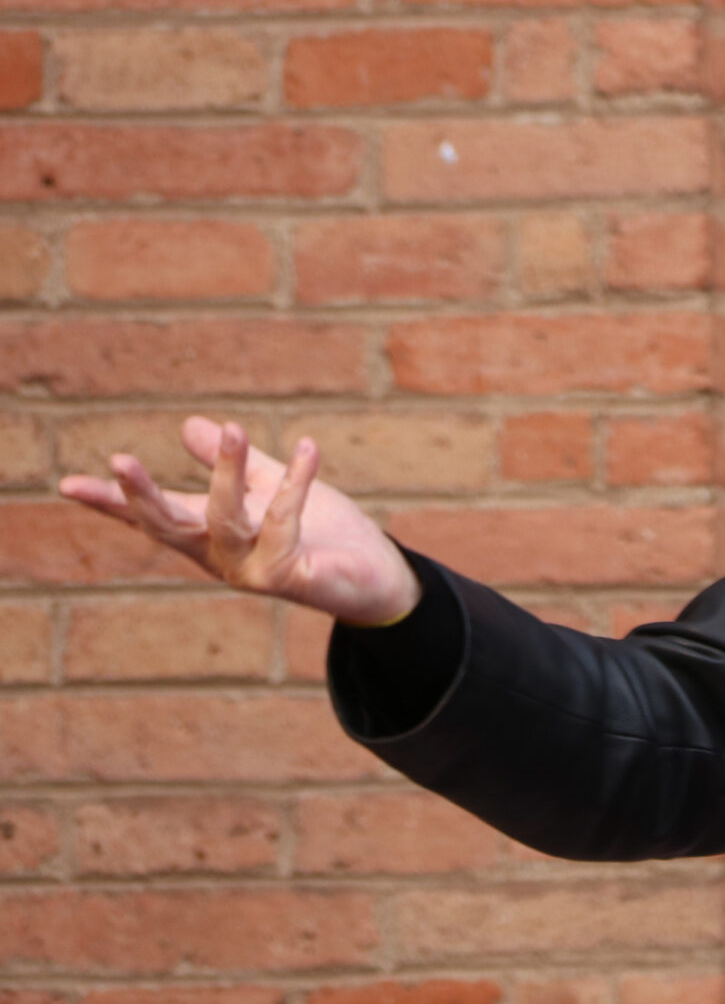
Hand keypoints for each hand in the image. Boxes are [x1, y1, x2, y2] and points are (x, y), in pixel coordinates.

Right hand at [58, 417, 421, 626]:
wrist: (377, 578)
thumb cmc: (323, 534)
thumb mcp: (270, 488)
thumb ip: (235, 464)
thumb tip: (188, 425)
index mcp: (209, 536)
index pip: (152, 517)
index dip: (111, 503)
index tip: (68, 484)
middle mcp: (220, 557)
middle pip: (168, 526)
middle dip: (141, 496)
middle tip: (118, 460)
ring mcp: (250, 571)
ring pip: (225, 519)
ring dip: (229, 472)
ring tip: (235, 428)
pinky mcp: (288, 578)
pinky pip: (284, 524)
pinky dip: (296, 484)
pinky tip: (309, 450)